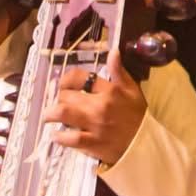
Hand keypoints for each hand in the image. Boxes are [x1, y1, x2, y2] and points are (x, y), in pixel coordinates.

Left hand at [41, 44, 146, 165]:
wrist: (146, 143)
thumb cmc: (138, 116)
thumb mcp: (132, 90)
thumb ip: (120, 71)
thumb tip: (113, 52)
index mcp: (110, 91)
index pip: (79, 77)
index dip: (66, 79)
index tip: (63, 85)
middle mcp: (100, 106)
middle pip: (67, 96)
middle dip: (59, 98)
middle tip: (58, 102)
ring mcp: (95, 125)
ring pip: (63, 114)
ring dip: (50, 114)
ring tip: (48, 116)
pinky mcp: (93, 143)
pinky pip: (70, 138)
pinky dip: (59, 136)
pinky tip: (56, 135)